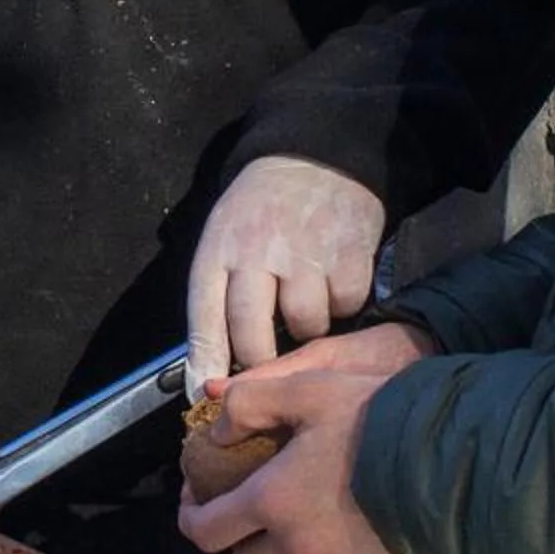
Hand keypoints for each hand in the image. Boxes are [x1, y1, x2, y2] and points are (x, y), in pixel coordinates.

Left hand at [178, 329, 431, 553]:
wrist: (451, 460)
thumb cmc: (375, 418)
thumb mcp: (308, 386)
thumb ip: (249, 402)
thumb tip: (216, 430)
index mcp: (270, 503)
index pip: (204, 532)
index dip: (192, 516)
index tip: (200, 497)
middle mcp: (296, 548)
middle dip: (244, 539)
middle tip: (258, 507)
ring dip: (290, 552)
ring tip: (310, 514)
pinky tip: (347, 532)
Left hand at [186, 155, 382, 391]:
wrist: (313, 156)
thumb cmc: (260, 210)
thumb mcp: (223, 239)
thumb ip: (214, 299)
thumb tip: (206, 374)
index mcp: (220, 249)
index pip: (205, 319)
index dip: (206, 364)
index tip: (208, 397)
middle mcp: (259, 253)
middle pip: (254, 336)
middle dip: (260, 362)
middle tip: (269, 360)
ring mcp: (306, 253)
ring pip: (306, 326)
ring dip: (307, 328)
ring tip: (304, 306)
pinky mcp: (349, 253)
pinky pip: (346, 306)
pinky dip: (342, 304)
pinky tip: (333, 284)